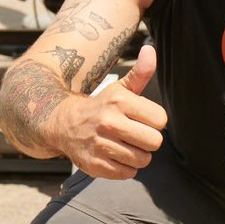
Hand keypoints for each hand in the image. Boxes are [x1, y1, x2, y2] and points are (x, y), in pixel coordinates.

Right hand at [52, 45, 167, 179]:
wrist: (63, 123)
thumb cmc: (102, 106)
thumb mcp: (120, 88)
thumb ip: (141, 72)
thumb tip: (150, 50)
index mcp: (120, 101)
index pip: (161, 120)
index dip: (155, 122)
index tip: (142, 119)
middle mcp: (109, 122)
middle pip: (155, 142)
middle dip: (148, 140)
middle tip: (135, 134)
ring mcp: (100, 145)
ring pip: (142, 160)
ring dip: (137, 155)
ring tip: (124, 145)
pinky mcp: (94, 165)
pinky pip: (128, 173)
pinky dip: (125, 168)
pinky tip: (114, 156)